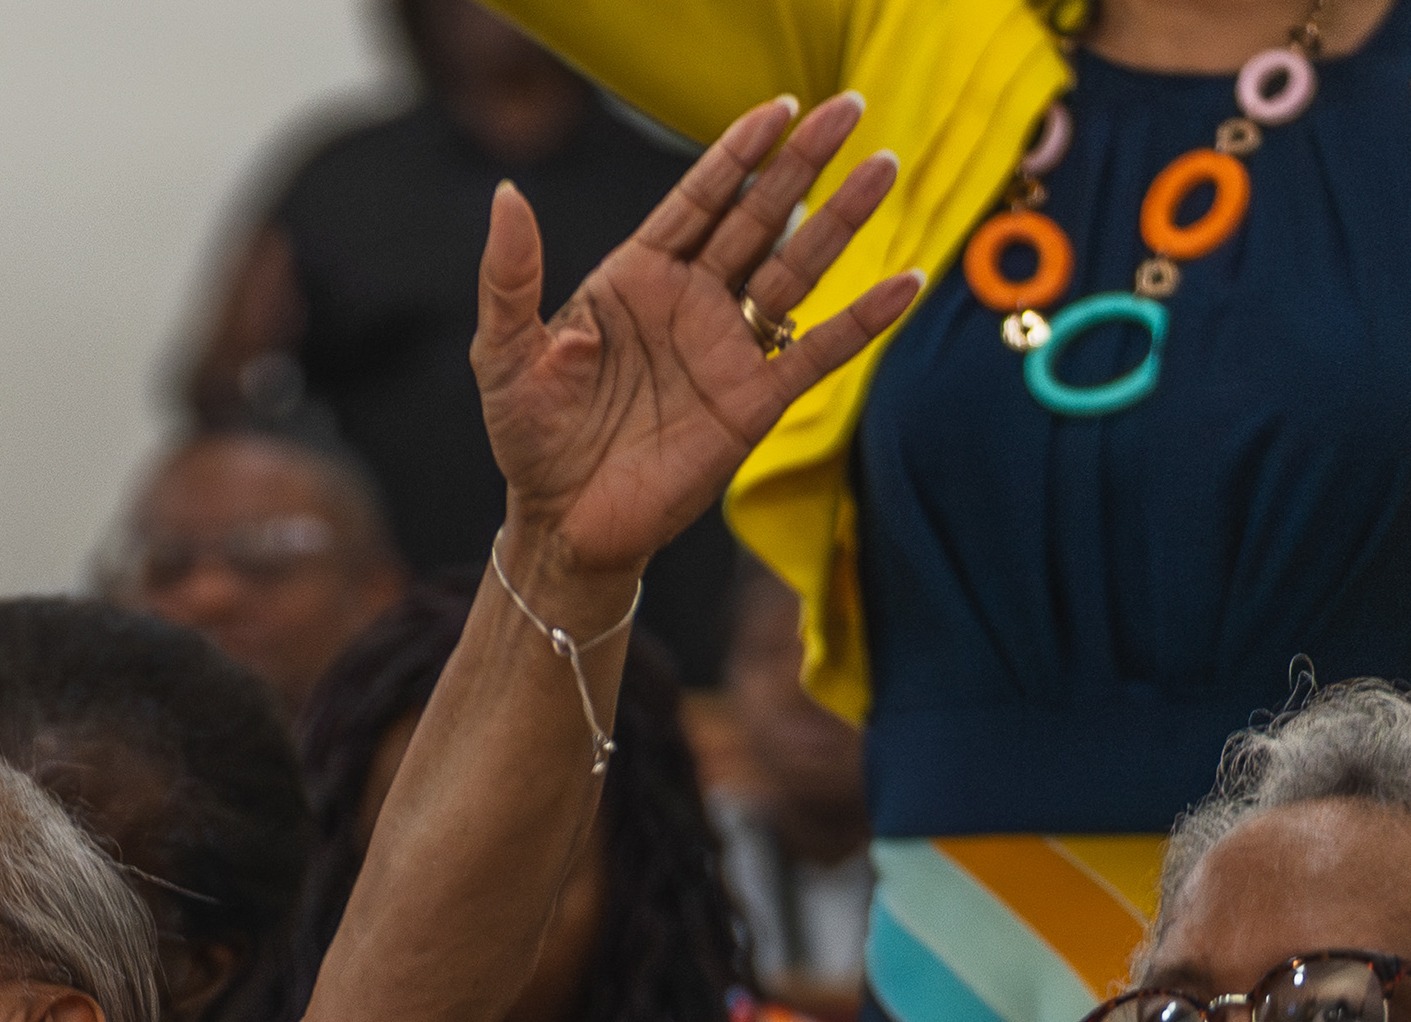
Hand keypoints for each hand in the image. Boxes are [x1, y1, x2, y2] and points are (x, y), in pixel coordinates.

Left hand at [475, 93, 921, 586]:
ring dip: (840, 220)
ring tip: (884, 166)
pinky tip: (906, 282)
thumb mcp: (504, 354)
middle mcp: (691, 302)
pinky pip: (819, 352)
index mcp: (636, 279)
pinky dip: (863, 319)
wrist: (561, 524)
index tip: (782, 109)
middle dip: (802, 164)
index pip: (697, 201)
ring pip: (795, 270)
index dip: (738, 154)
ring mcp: (727, 348)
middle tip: (849, 108)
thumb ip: (509, 278)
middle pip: (758, 219)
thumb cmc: (530, 437)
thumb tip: (506, 196)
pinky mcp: (753, 401)